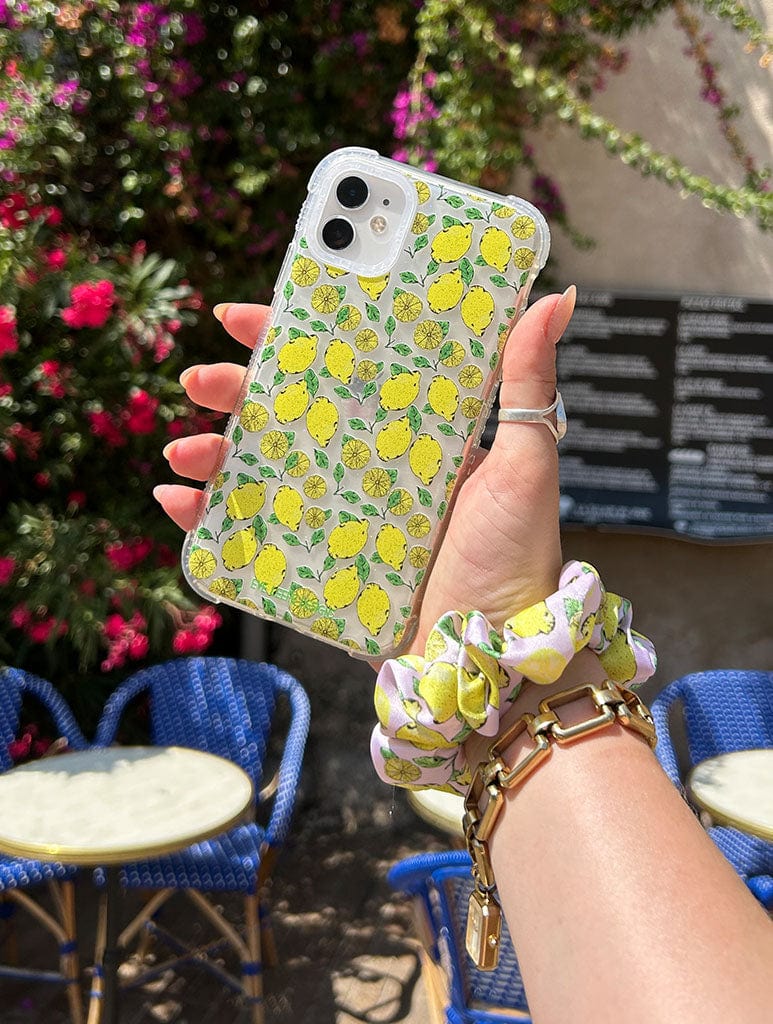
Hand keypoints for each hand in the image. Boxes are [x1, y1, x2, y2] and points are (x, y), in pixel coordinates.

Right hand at [154, 288, 575, 652]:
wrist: (493, 654)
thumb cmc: (518, 559)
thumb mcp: (528, 465)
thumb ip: (527, 384)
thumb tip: (556, 297)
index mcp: (412, 431)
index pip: (347, 367)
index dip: (295, 337)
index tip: (250, 314)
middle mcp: (368, 465)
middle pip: (288, 413)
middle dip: (236, 390)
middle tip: (201, 377)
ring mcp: (337, 513)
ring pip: (259, 468)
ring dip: (211, 450)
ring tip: (184, 448)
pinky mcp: (316, 562)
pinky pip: (250, 533)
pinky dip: (207, 517)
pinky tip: (177, 501)